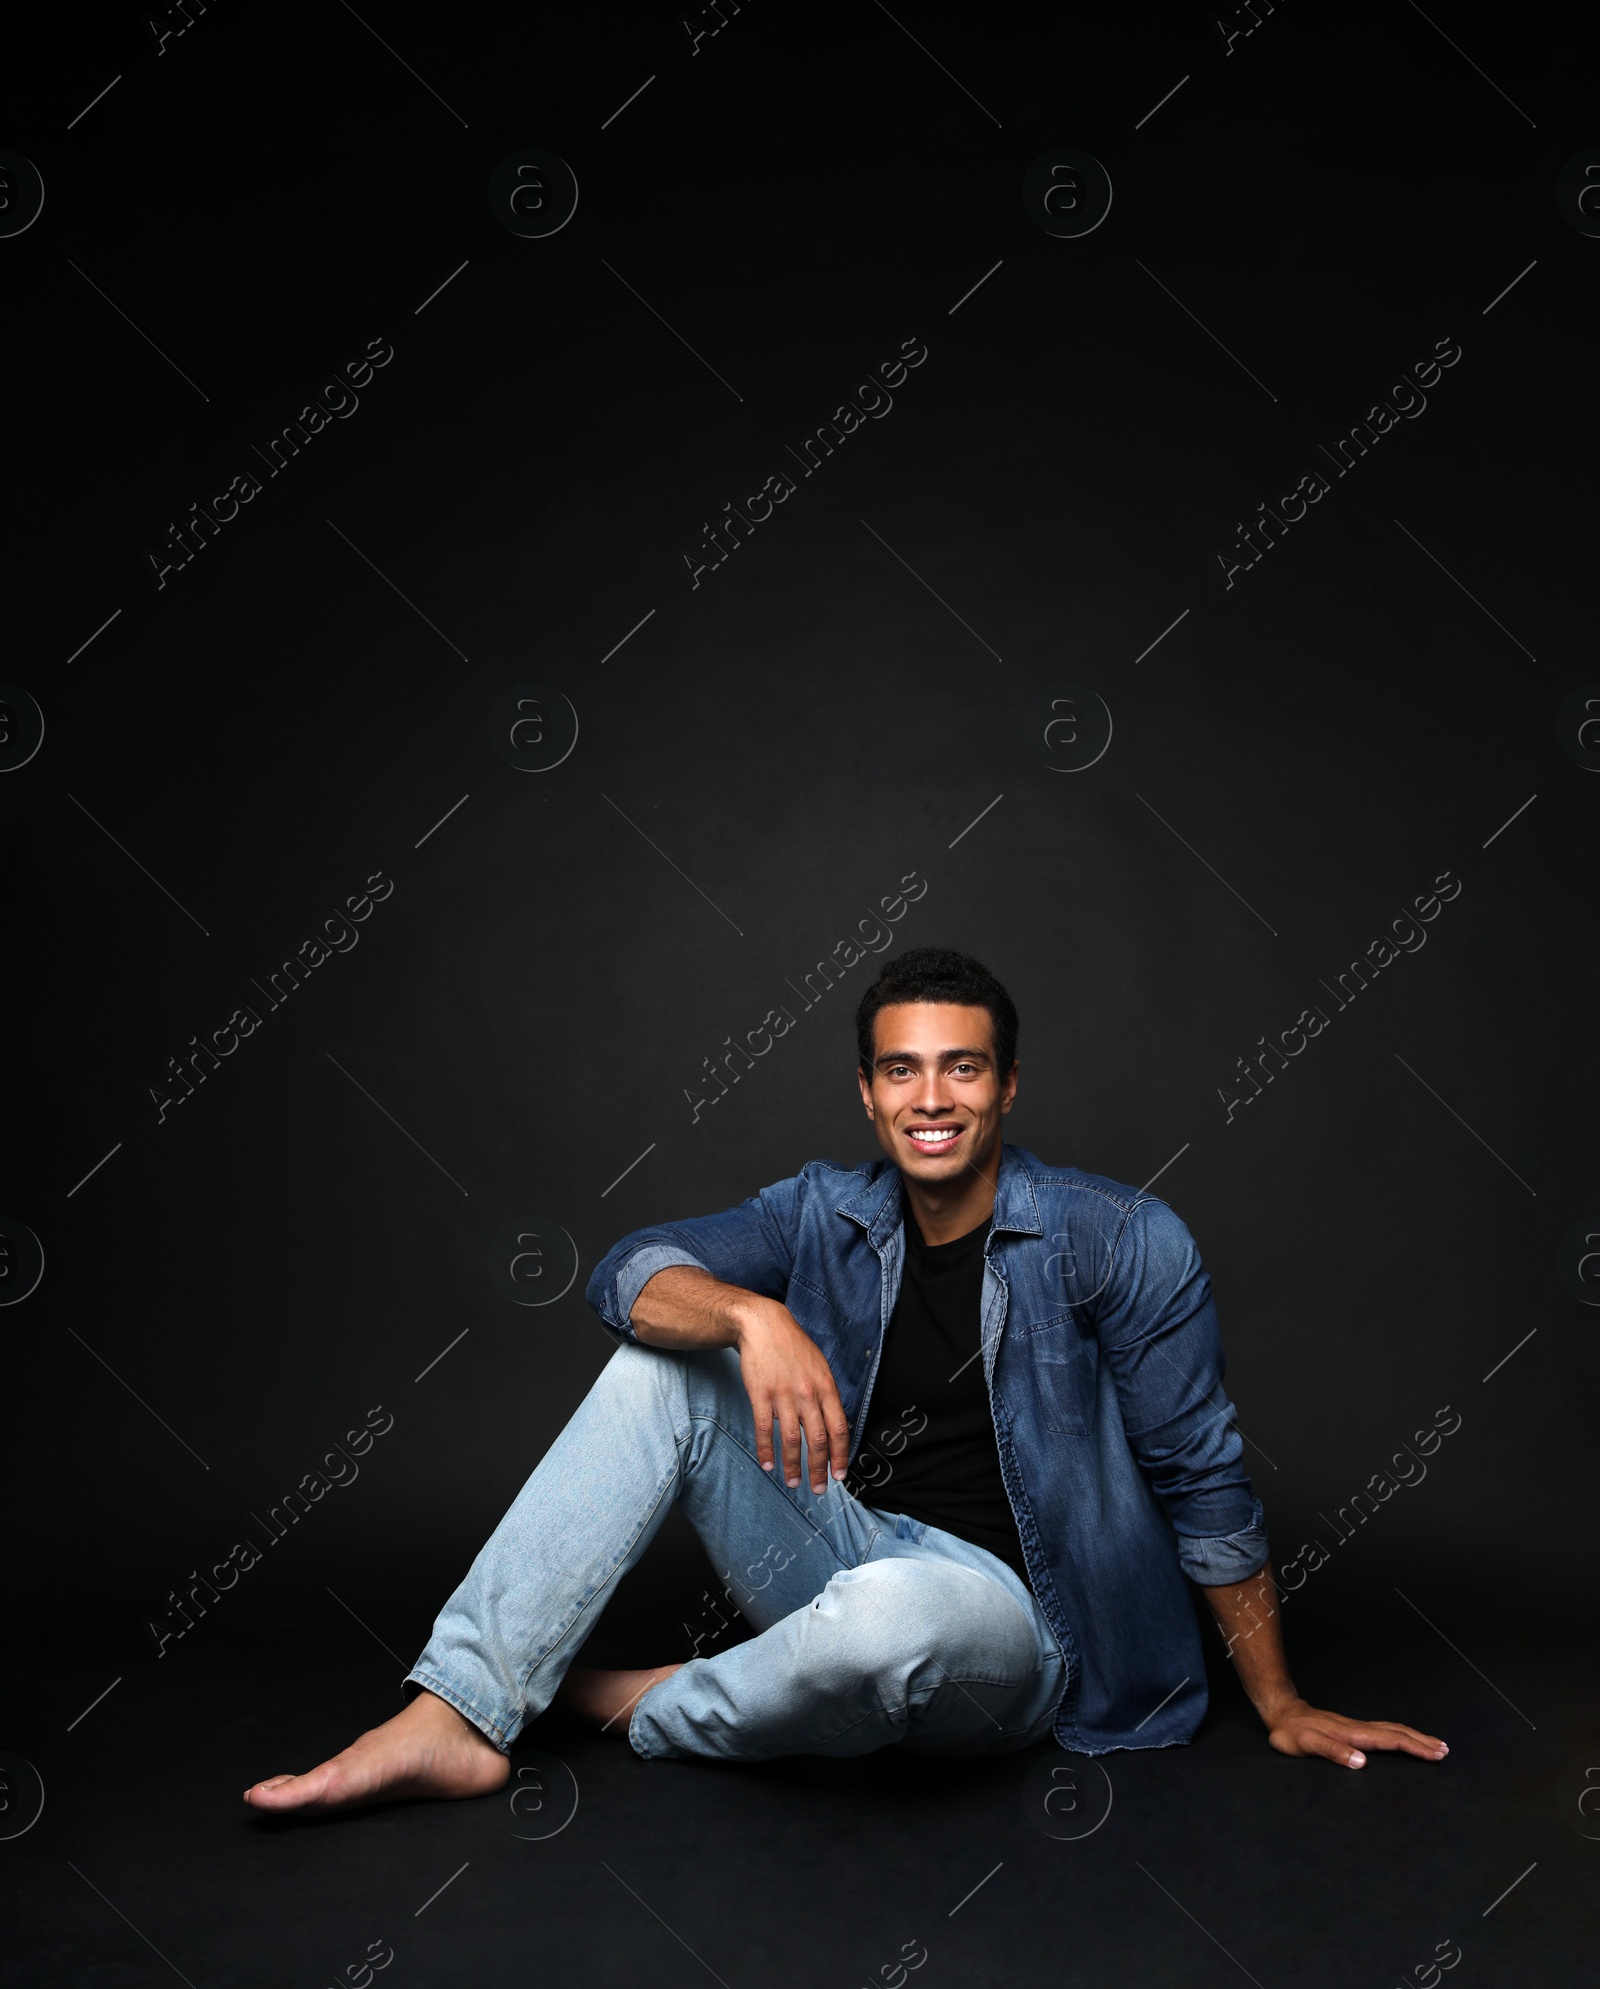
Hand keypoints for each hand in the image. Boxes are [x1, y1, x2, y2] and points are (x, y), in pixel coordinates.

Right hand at [731, 1297, 851, 1494]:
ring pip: (792, 1439)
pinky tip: (768, 1465)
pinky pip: (766, 1429)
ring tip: (793, 1483)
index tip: (840, 1474)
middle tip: (819, 1488)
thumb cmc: (794, 1347)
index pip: (839, 1428)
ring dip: (793, 1465)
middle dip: (819, 1468)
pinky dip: (767, 1451)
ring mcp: (784, 1395)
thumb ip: (826, 1395)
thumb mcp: (820, 1366)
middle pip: (817, 1439)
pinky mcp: (761, 1395)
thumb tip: (834, 1425)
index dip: (840, 1455)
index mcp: (826, 1387)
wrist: (764, 1325)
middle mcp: (808, 1394)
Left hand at [1265, 1696, 1447, 1768]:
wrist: (1282, 1713)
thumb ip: (1333, 1752)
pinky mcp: (1352, 1728)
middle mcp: (1359, 1729)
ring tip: (1434, 1744)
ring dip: (1415, 1736)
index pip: (1391, 1740)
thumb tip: (1362, 1763)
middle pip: (1397, 1733)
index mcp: (1354, 1734)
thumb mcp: (1307, 1745)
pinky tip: (1404, 1738)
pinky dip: (1400, 1734)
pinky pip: (1383, 1730)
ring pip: (1392, 1729)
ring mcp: (1357, 1727)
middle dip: (1422, 1742)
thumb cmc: (1292, 1733)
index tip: (1435, 1754)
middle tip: (1445, 1750)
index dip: (1415, 1747)